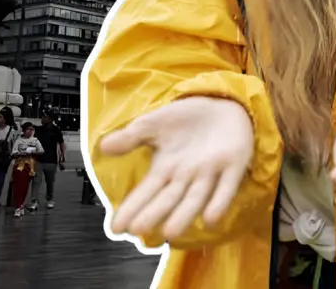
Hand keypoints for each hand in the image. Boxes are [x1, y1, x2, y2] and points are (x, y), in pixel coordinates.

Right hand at [100, 96, 253, 241]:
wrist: (223, 104)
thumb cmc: (188, 119)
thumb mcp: (155, 123)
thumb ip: (131, 137)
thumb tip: (102, 146)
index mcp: (166, 167)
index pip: (146, 191)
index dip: (132, 207)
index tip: (116, 227)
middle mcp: (186, 175)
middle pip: (169, 198)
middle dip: (153, 214)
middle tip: (138, 230)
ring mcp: (210, 172)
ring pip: (196, 197)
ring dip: (184, 215)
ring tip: (170, 231)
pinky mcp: (233, 164)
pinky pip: (227, 186)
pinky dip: (220, 201)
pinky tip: (211, 218)